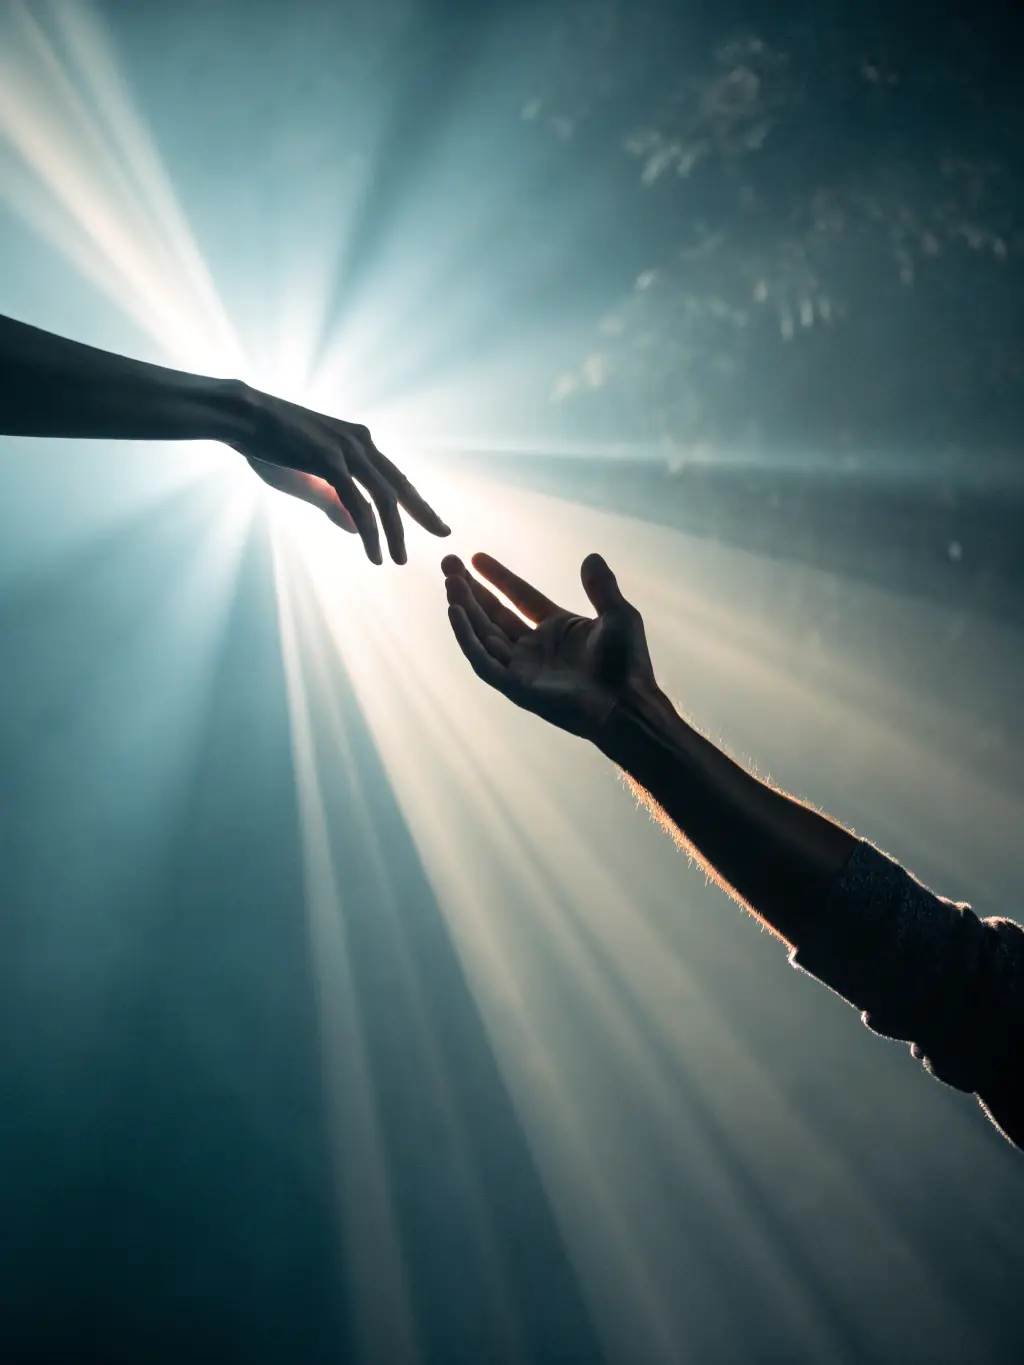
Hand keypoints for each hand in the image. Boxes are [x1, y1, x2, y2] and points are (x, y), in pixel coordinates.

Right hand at [231, 388, 448, 563]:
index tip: (433, 520)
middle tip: (444, 535)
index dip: (416, 500)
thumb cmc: (269, 442)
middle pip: (401, 485)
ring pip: (384, 498)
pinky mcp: (329, 460)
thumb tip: (356, 530)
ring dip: (394, 533)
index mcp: (357, 441)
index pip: (394, 475)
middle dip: (424, 513)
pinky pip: (358, 504)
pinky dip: (370, 532)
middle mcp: (360, 442)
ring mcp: (346, 450)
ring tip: (398, 560)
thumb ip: (331, 501)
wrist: (242, 415)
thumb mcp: (306, 476)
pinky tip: (375, 553)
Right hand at [442, 551, 666, 740]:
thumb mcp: (618, 616)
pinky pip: (483, 660)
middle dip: (470, 590)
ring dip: (464, 608)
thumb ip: (601, 587)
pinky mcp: (514, 686)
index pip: (519, 596)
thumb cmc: (626, 665)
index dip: (497, 578)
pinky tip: (455, 613)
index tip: (475, 558)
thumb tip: (591, 556)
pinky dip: (467, 637)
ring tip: (449, 581)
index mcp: (557, 629)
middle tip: (448, 563)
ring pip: (483, 633)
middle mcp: (535, 647)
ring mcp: (522, 667)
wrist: (624, 704)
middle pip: (493, 613)